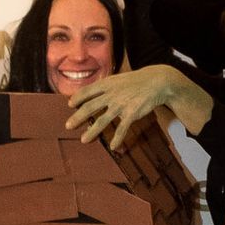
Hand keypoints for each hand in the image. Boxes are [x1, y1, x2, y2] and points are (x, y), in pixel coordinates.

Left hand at [67, 63, 200, 145]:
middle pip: (89, 107)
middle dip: (77, 117)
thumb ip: (105, 85)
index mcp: (107, 84)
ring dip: (92, 131)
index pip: (87, 91)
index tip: (70, 104)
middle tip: (68, 126)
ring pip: (102, 120)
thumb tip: (93, 91)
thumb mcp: (118, 79)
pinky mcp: (131, 114)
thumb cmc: (136, 81)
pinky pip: (122, 128)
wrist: (156, 82)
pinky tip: (113, 146)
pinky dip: (117, 138)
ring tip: (83, 140)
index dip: (77, 98)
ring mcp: (120, 105)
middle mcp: (111, 95)